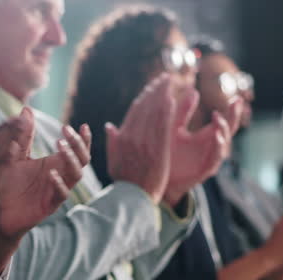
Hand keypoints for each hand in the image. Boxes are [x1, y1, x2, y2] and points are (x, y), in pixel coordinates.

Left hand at [0, 122, 90, 271]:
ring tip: (60, 146)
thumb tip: (27, 109)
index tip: (82, 125)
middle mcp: (60, 177)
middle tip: (66, 132)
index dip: (83, 138)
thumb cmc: (9, 184)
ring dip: (70, 160)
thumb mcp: (16, 156)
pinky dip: (58, 184)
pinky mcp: (49, 206)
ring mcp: (56, 192)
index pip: (78, 150)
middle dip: (78, 145)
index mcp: (56, 164)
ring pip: (76, 176)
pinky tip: (51, 173)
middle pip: (82, 160)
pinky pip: (61, 195)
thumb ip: (23, 135)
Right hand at [106, 73, 175, 202]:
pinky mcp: (156, 149)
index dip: (145, 96)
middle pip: (144, 107)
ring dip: (163, 94)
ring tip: (171, 82)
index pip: (134, 111)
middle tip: (165, 77)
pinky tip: (173, 98)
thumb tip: (109, 126)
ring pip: (153, 112)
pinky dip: (167, 110)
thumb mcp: (114, 162)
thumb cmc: (125, 182)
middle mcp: (131, 137)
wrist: (134, 198)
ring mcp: (144, 142)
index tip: (153, 86)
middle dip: (155, 89)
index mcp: (122, 138)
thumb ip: (113, 142)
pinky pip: (162, 125)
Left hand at [163, 90, 241, 205]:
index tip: (236, 98)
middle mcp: (211, 147)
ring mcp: (209, 159)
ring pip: (223, 144)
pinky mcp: (204, 170)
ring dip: (223, 130)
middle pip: (228, 130)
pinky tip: (216, 137)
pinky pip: (215, 159)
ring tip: (219, 119)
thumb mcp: (174, 127)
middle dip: (234, 117)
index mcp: (206, 136)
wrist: (155, 175)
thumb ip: (183, 111)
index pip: (224, 121)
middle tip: (236, 102)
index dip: (232, 110)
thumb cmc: (166, 151)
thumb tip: (193, 90)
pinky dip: (217, 148)